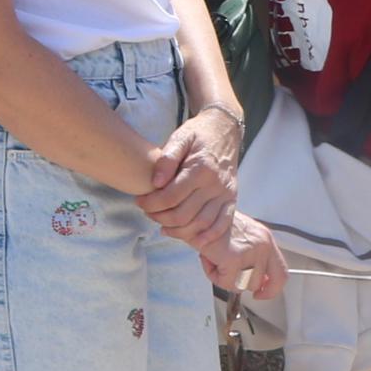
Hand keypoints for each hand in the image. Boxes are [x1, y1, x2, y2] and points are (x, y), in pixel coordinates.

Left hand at [136, 106, 241, 243]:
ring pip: (200, 224)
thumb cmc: (198, 134)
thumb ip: (166, 159)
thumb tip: (156, 183)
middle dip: (160, 217)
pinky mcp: (232, 199)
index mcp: (201, 169)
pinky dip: (208, 236)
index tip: (139, 201)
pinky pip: (222, 224)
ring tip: (163, 224)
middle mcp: (216, 185)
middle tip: (147, 212)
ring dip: (178, 230)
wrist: (225, 130)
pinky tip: (192, 239)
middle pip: (183, 214)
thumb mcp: (180, 137)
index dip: (151, 203)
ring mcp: (226, 194)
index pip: (171, 197)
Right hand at [204, 211, 284, 302]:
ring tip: (216, 260)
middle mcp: (263, 245)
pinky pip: (225, 283)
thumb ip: (253, 258)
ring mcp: (250, 252)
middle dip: (238, 281)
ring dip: (224, 278)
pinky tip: (209, 259)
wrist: (198, 214)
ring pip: (241, 285)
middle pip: (257, 283)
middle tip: (225, 269)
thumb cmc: (215, 224)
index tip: (261, 293)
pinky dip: (213, 275)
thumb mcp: (242, 237)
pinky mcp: (234, 259)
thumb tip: (256, 280)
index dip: (272, 289)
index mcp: (266, 239)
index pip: (281, 273)